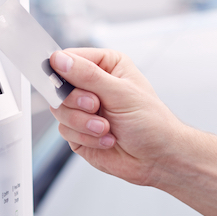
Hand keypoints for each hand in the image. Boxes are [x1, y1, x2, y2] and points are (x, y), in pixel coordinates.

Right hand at [49, 48, 188, 186]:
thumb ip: (88, 75)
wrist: (158, 157)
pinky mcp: (79, 132)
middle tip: (96, 106)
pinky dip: (87, 137)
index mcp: (105, 66)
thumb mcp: (121, 92)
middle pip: (58, 86)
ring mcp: (83, 110)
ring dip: (83, 123)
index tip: (65, 81)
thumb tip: (58, 60)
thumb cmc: (151, 122)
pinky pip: (65, 131)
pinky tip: (107, 140)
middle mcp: (92, 86)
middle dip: (76, 101)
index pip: (69, 58)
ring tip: (106, 128)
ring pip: (59, 110)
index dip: (62, 70)